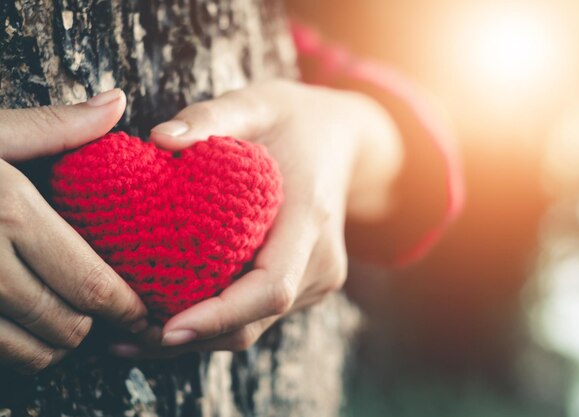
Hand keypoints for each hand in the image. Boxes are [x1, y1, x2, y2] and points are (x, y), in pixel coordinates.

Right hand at [0, 89, 148, 373]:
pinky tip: (25, 329)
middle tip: (108, 313)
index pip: (90, 281)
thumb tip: (118, 102)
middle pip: (67, 323)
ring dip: (59, 343)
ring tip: (68, 320)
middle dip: (97, 324)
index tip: (143, 311)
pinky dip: (19, 353)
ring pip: (31, 351)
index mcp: (8, 210)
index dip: (126, 306)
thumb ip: (57, 126)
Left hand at [111, 80, 401, 357]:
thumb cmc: (297, 120)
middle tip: (126, 336)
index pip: (270, 287)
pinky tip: (173, 314)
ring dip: (200, 335)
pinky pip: (258, 315)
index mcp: (309, 218)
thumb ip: (213, 116)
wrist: (342, 140)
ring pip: (254, 326)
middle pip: (254, 319)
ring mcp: (318, 277)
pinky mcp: (308, 283)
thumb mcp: (260, 102)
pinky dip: (217, 321)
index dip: (220, 315)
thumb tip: (159, 138)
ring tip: (135, 332)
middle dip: (193, 336)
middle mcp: (320, 261)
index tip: (167, 330)